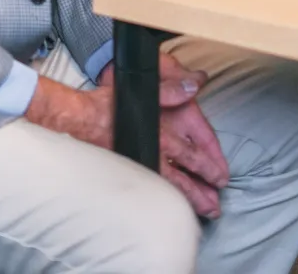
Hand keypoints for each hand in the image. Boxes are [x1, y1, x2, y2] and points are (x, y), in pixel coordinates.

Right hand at [25, 54, 228, 218]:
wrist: (76, 120)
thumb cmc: (106, 105)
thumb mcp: (143, 91)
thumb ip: (172, 90)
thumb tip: (196, 84)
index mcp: (159, 134)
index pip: (191, 154)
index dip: (208, 166)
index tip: (221, 178)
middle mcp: (152, 154)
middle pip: (182, 180)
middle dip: (201, 195)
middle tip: (215, 208)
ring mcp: (140, 165)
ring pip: (169, 188)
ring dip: (187, 201)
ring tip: (201, 214)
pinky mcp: (128, 171)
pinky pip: (152, 189)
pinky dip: (165, 198)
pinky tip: (171, 205)